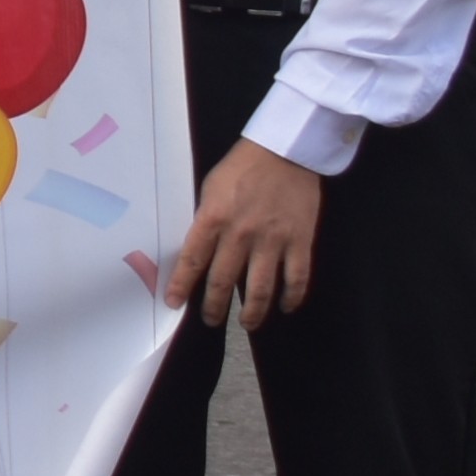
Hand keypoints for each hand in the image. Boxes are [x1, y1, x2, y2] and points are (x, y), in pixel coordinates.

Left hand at [169, 137, 325, 329]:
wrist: (285, 152)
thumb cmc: (242, 168)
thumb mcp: (210, 190)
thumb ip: (206, 221)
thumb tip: (198, 251)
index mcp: (214, 219)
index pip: (192, 261)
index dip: (182, 286)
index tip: (174, 304)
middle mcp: (241, 235)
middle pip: (224, 281)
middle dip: (215, 307)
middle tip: (211, 320)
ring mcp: (273, 241)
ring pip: (260, 289)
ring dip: (253, 312)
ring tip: (247, 323)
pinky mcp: (300, 242)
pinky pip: (296, 278)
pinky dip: (291, 297)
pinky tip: (284, 307)